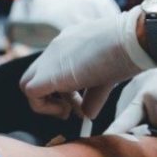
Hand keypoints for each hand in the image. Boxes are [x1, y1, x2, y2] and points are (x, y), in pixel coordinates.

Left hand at [20, 8, 155, 120]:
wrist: (129, 41)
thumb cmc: (126, 55)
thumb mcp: (107, 78)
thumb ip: (93, 96)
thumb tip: (87, 115)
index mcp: (69, 43)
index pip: (54, 67)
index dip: (64, 89)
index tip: (79, 101)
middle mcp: (56, 48)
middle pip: (35, 75)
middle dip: (50, 97)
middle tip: (68, 109)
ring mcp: (49, 58)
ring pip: (27, 83)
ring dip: (46, 104)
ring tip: (69, 110)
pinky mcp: (48, 73)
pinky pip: (30, 93)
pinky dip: (44, 107)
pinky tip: (65, 110)